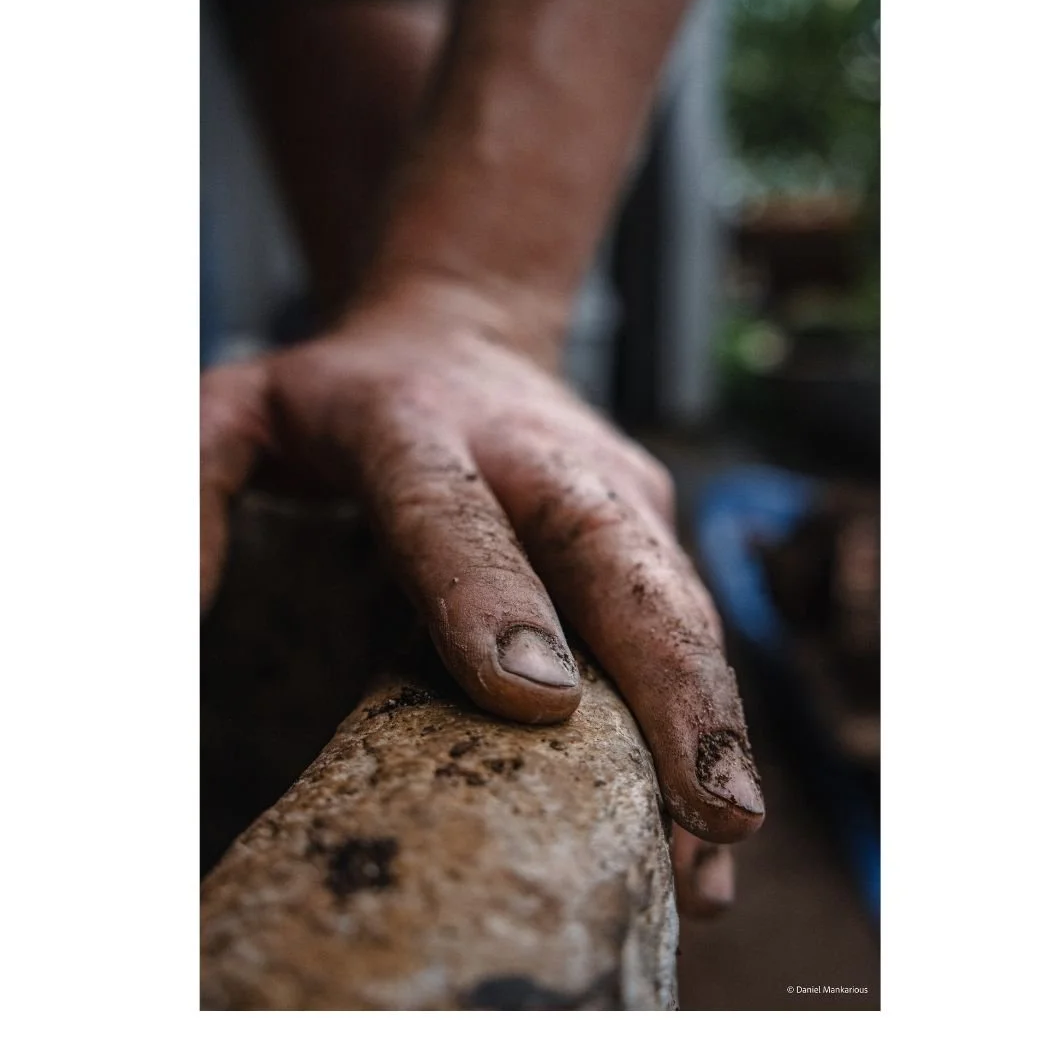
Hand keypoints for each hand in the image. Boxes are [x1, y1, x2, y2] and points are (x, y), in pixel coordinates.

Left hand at [201, 278, 763, 844]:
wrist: (464, 330)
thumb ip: (191, 488)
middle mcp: (536, 456)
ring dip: (709, 717)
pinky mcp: (647, 513)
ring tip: (724, 842)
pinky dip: (705, 710)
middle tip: (712, 805)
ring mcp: (608, 483)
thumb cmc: (344, 396)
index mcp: (416, 426)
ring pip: (672, 599)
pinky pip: (683, 617)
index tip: (537, 701)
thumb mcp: (240, 409)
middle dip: (669, 682)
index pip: (452, 513)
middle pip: (615, 562)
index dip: (492, 597)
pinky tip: (711, 816)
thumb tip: (188, 610)